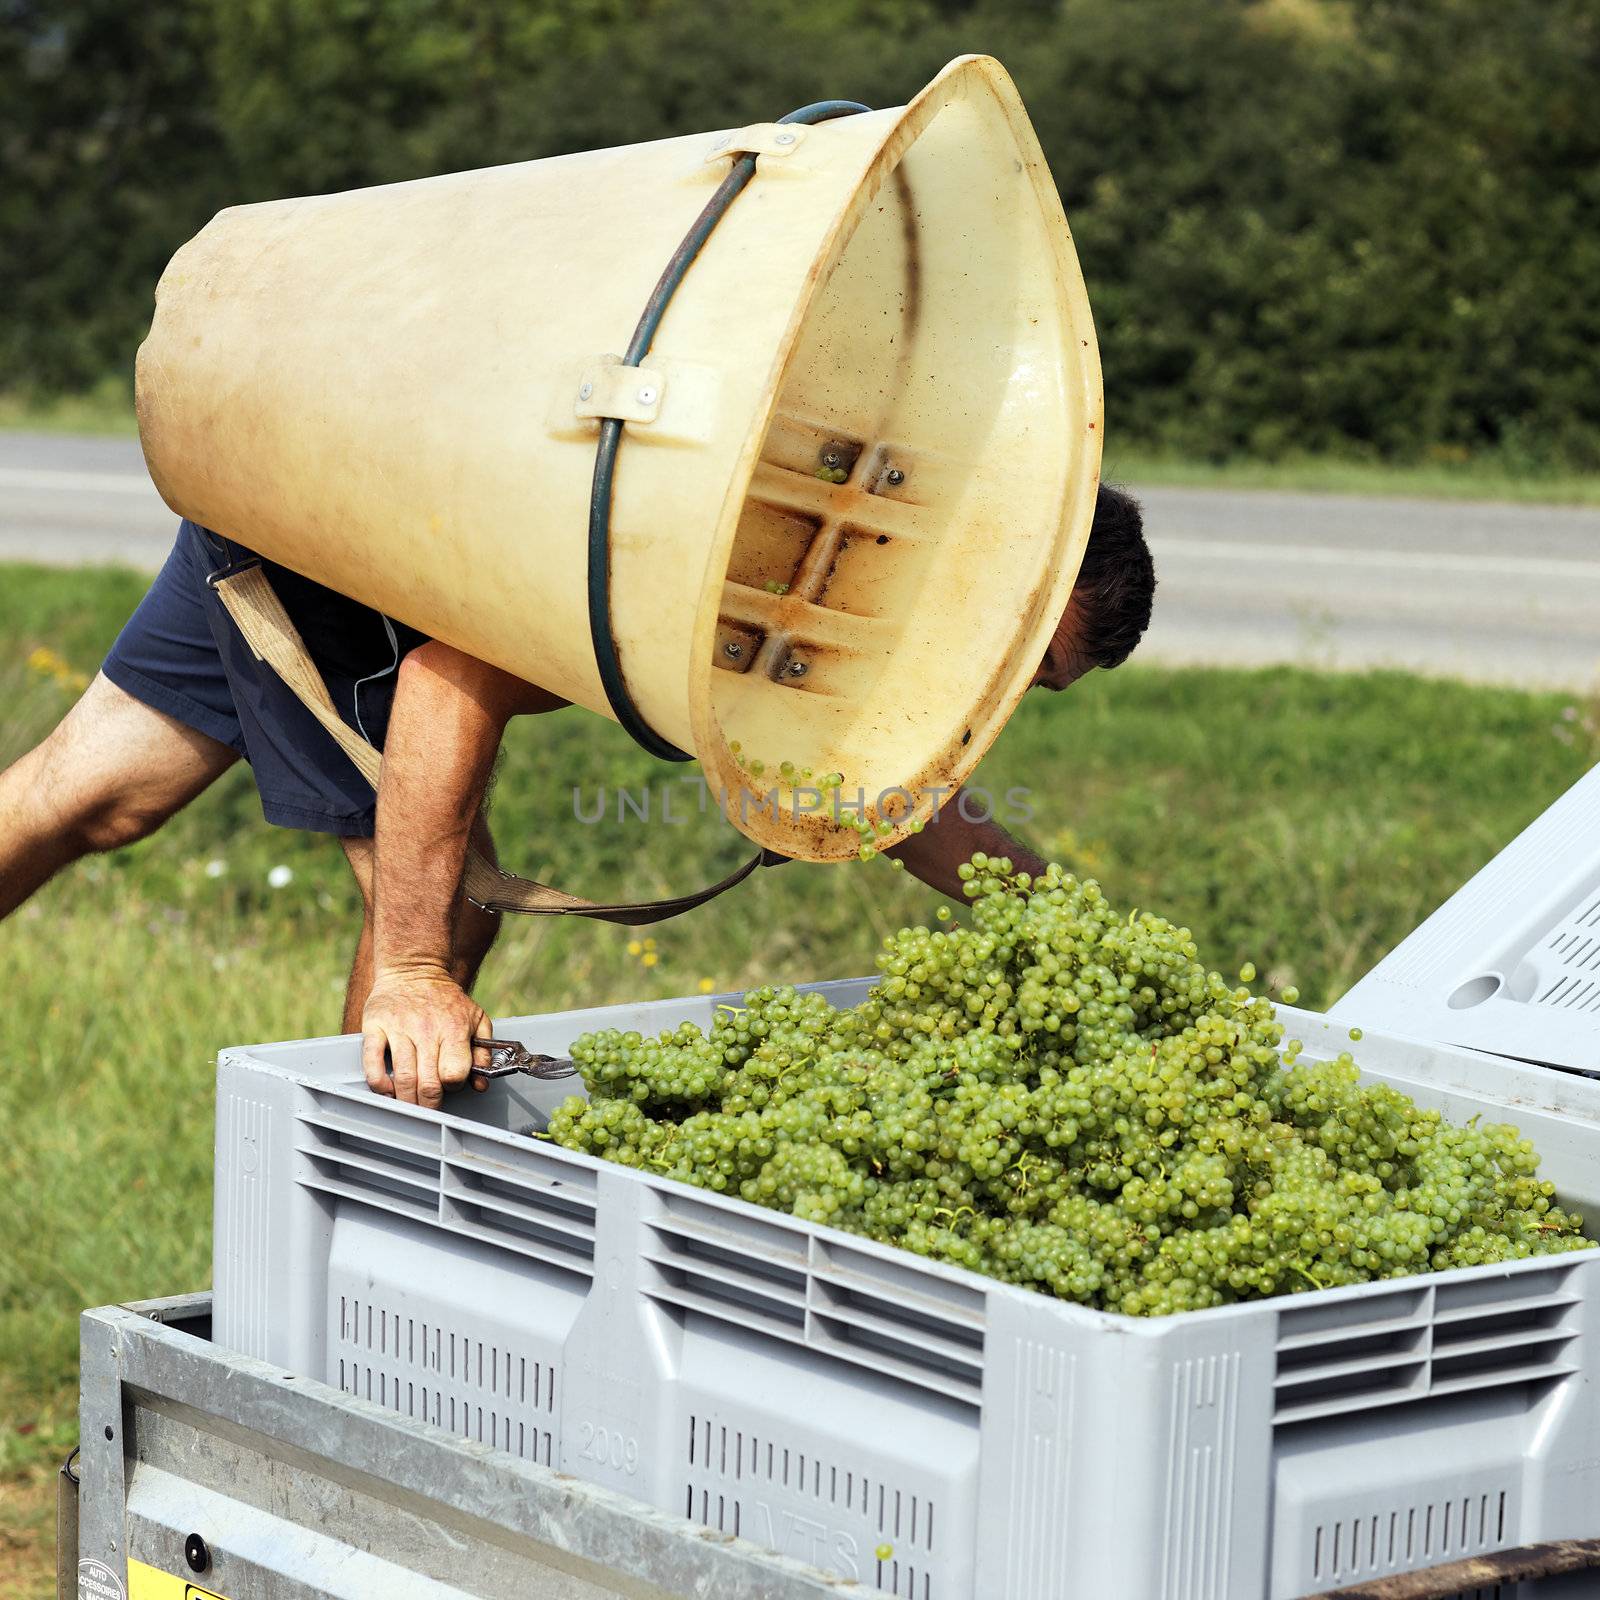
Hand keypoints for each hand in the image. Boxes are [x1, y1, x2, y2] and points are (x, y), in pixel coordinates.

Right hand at [361, 967, 491, 1108]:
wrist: (413, 968)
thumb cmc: (446, 999)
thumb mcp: (475, 1018)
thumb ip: (483, 1051)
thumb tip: (481, 1084)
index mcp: (453, 1028)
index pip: (454, 1073)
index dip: (453, 1086)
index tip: (450, 1085)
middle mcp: (426, 1029)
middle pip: (428, 1083)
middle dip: (429, 1105)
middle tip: (428, 1109)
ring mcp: (398, 1028)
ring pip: (402, 1078)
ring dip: (406, 1101)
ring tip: (410, 1106)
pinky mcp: (374, 1026)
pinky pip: (372, 1062)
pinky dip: (379, 1084)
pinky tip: (387, 1090)